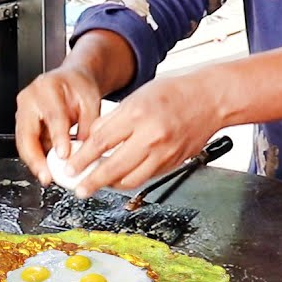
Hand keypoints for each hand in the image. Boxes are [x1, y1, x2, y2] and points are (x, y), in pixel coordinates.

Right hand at [15, 65, 103, 184]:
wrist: (71, 80)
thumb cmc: (79, 87)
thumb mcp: (91, 101)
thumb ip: (88, 125)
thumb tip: (84, 152)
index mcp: (48, 87)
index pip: (53, 116)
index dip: (58, 137)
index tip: (63, 155)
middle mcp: (29, 99)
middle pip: (27, 132)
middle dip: (35, 158)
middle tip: (47, 175)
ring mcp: (22, 111)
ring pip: (23, 142)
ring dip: (33, 161)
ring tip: (46, 177)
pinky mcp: (23, 124)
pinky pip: (26, 144)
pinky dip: (35, 158)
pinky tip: (45, 169)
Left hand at [67, 73, 222, 196]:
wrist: (210, 100)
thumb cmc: (175, 93)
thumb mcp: (138, 97)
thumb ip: (113, 119)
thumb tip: (91, 139)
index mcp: (137, 114)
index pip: (101, 142)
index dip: (82, 159)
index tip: (70, 169)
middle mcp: (151, 136)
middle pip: (113, 167)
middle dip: (92, 181)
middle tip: (79, 189)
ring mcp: (164, 153)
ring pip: (130, 179)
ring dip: (111, 184)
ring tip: (99, 183)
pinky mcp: (173, 163)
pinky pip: (146, 177)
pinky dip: (130, 179)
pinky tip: (121, 177)